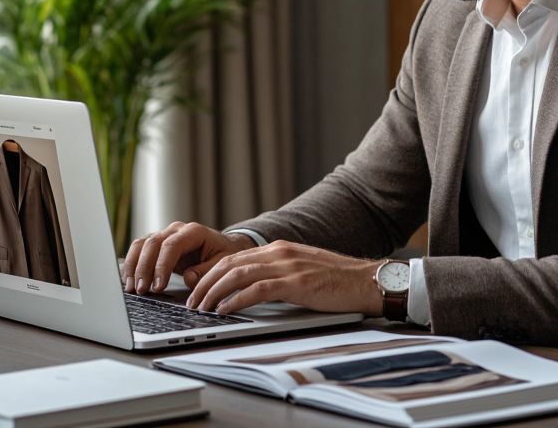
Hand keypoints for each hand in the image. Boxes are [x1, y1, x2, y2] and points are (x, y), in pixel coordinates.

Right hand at [122, 221, 254, 294]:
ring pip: (141, 245)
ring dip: (133, 266)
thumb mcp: (223, 263)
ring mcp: (164, 235)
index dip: (162, 266)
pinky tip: (128, 280)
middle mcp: (176, 230)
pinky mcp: (157, 245)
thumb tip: (188, 277)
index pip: (171, 246)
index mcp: (193, 232)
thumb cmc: (224, 254)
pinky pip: (139, 251)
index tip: (158, 286)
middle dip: (144, 269)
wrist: (223, 246)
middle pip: (152, 244)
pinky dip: (131, 264)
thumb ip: (207, 270)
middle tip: (141, 290)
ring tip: (132, 289)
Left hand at [185, 240, 383, 316]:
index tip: (196, 288)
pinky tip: (225, 310)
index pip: (234, 257)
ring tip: (201, 308)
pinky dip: (236, 300)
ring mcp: (287, 266)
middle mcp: (279, 252)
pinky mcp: (296, 283)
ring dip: (214, 293)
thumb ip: (276, 274)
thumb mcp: (301, 270)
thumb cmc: (336, 281)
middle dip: (205, 283)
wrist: (366, 280)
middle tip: (191, 301)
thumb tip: (250, 289)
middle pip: (230, 264)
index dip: (210, 273)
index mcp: (278, 248)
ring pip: (238, 275)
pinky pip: (257, 290)